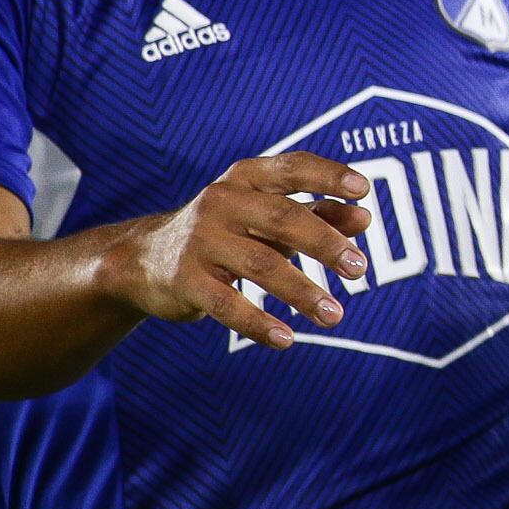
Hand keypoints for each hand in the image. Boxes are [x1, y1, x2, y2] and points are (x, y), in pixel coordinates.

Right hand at [106, 157, 372, 350]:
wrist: (144, 260)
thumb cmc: (227, 232)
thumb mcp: (268, 217)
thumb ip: (318, 214)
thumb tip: (365, 219)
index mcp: (246, 179)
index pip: (292, 168)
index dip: (328, 177)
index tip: (364, 191)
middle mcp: (221, 202)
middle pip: (282, 218)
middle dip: (325, 244)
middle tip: (360, 269)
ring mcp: (199, 240)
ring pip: (261, 265)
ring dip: (302, 293)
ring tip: (335, 315)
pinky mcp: (184, 279)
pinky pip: (227, 304)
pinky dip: (258, 324)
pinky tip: (287, 340)